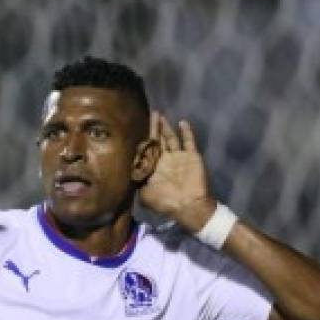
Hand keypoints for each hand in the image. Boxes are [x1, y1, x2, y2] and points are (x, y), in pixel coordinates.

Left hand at [138, 113, 215, 232]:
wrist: (188, 205)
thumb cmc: (165, 201)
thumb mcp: (144, 194)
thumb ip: (137, 181)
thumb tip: (128, 172)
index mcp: (154, 169)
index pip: (147, 150)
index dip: (144, 140)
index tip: (137, 128)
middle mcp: (165, 161)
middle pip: (158, 141)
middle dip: (154, 128)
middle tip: (151, 114)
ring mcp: (179, 157)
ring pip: (171, 138)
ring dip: (166, 127)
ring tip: (160, 115)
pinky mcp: (191, 156)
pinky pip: (189, 141)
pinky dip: (186, 132)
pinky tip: (182, 122)